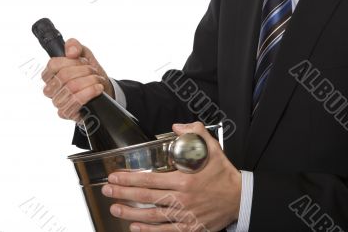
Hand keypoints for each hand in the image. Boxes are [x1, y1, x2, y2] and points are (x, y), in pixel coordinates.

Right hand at [41, 38, 113, 120]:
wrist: (104, 91)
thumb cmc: (90, 74)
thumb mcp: (84, 55)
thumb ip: (75, 46)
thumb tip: (71, 51)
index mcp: (51, 73)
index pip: (54, 64)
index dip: (73, 62)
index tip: (85, 62)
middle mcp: (50, 88)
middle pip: (64, 76)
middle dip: (85, 71)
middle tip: (94, 72)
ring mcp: (57, 102)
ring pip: (71, 89)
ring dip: (89, 82)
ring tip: (98, 81)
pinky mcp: (66, 113)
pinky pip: (74, 104)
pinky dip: (89, 93)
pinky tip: (97, 89)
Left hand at [101, 122, 241, 231]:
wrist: (240, 198)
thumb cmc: (224, 174)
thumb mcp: (212, 149)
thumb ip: (194, 133)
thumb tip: (176, 126)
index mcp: (186, 180)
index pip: (151, 180)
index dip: (130, 179)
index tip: (115, 176)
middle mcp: (183, 199)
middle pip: (147, 197)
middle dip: (124, 194)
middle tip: (107, 190)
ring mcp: (186, 215)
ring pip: (153, 217)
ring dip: (131, 213)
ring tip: (115, 208)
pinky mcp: (190, 227)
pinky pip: (166, 231)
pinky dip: (149, 231)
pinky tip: (135, 227)